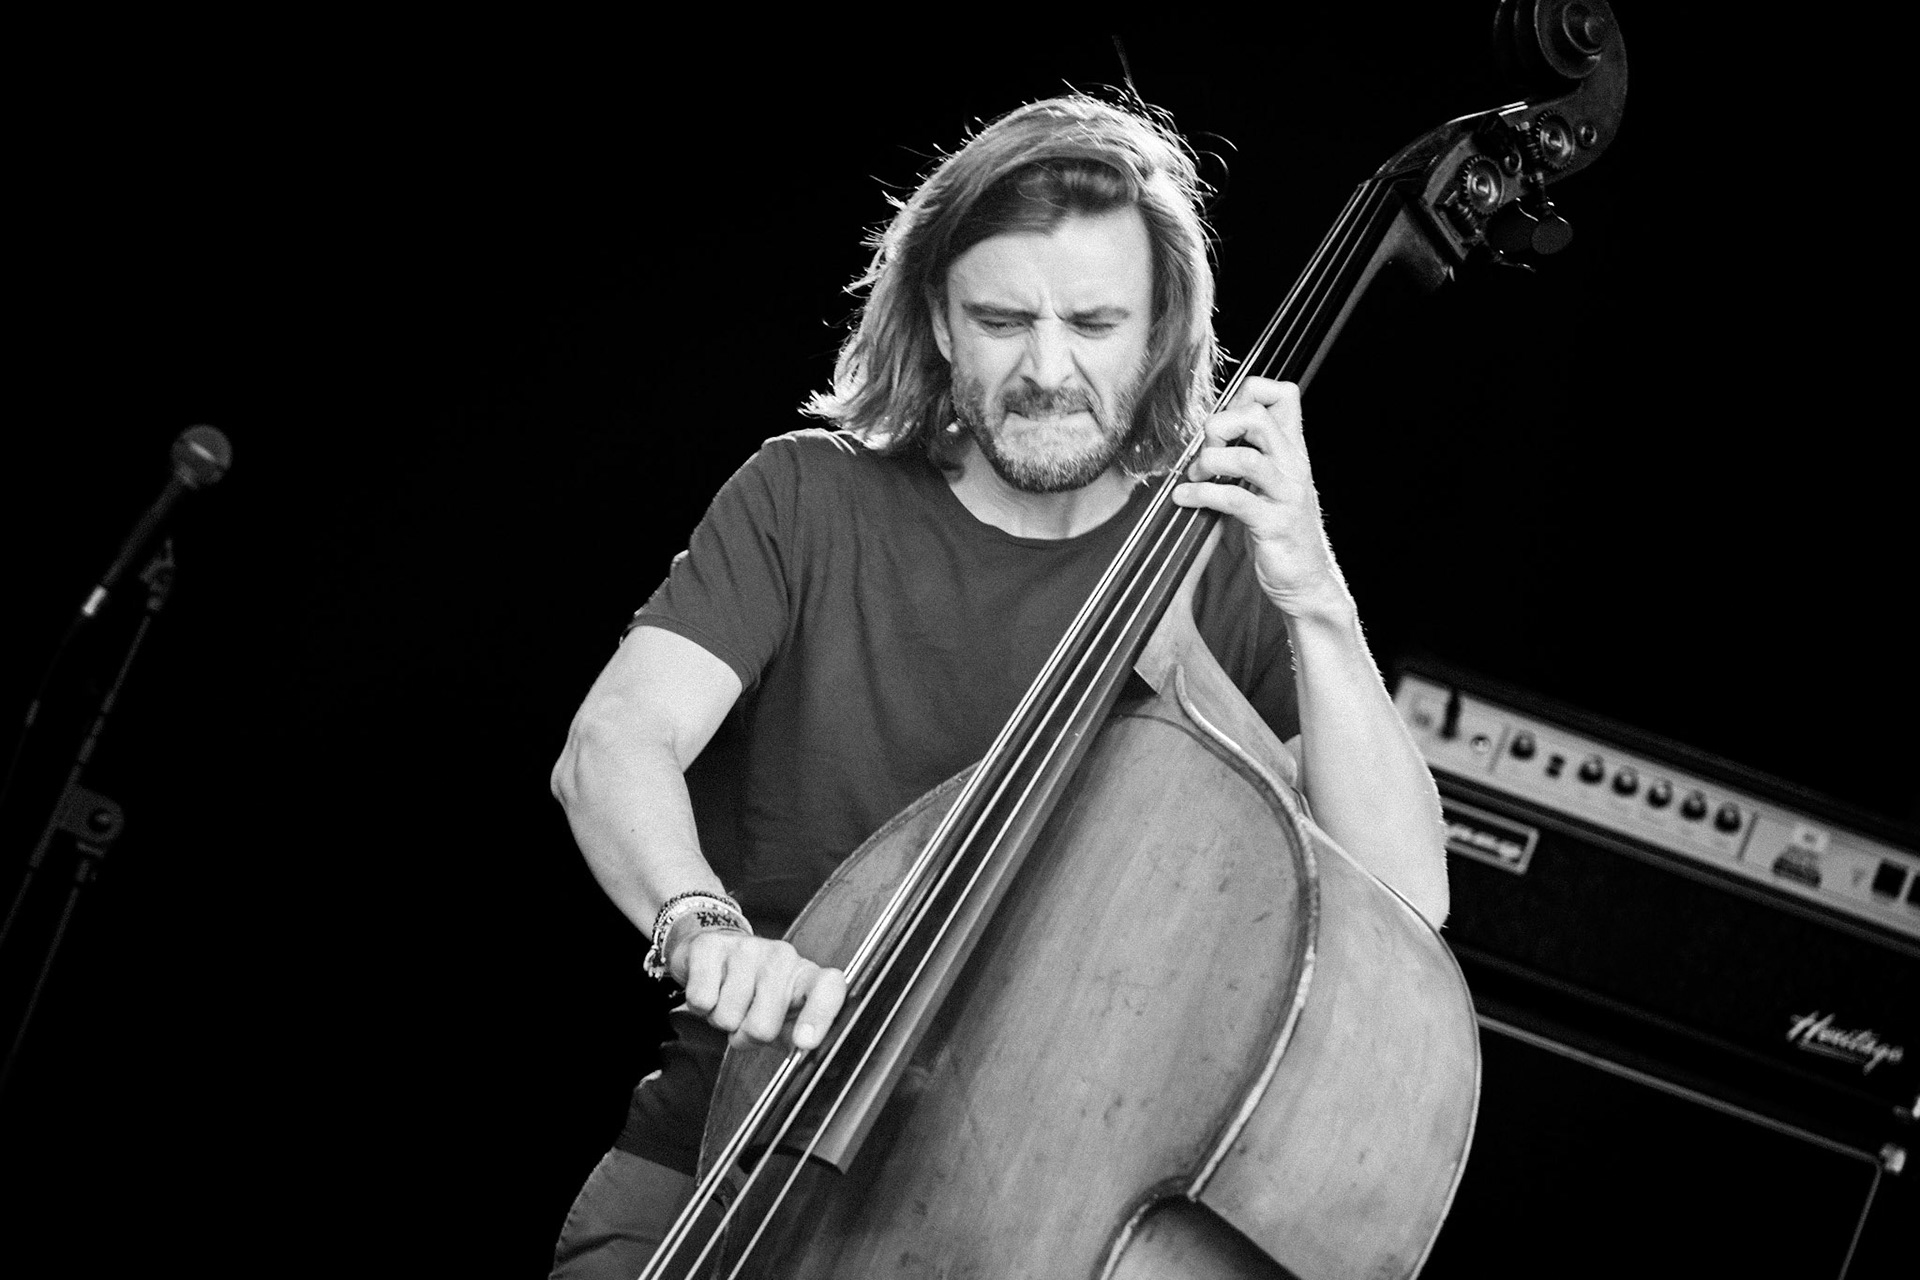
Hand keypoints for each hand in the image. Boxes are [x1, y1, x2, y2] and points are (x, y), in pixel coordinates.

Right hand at [673, 927, 847, 1052]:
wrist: (718, 953)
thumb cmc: (757, 992)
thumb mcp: (787, 1016)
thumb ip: (802, 1039)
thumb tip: (821, 1066)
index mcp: (806, 976)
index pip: (828, 988)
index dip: (819, 1016)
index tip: (804, 1042)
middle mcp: (782, 957)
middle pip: (762, 1026)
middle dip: (747, 1036)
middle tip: (746, 1020)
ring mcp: (746, 948)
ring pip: (727, 1017)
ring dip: (723, 1020)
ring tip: (729, 1001)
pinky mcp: (710, 946)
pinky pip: (701, 1000)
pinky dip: (700, 1008)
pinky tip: (711, 990)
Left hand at [1170, 377, 1346, 616]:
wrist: (1306, 579)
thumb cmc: (1279, 528)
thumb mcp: (1269, 481)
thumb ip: (1251, 452)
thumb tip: (1211, 429)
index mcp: (1293, 449)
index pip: (1283, 393)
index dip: (1247, 393)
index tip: (1225, 422)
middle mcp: (1294, 465)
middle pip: (1258, 415)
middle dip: (1219, 426)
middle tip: (1206, 451)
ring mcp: (1286, 494)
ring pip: (1246, 458)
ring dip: (1208, 463)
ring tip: (1194, 477)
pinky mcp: (1274, 524)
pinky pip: (1235, 499)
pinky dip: (1201, 495)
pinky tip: (1184, 498)